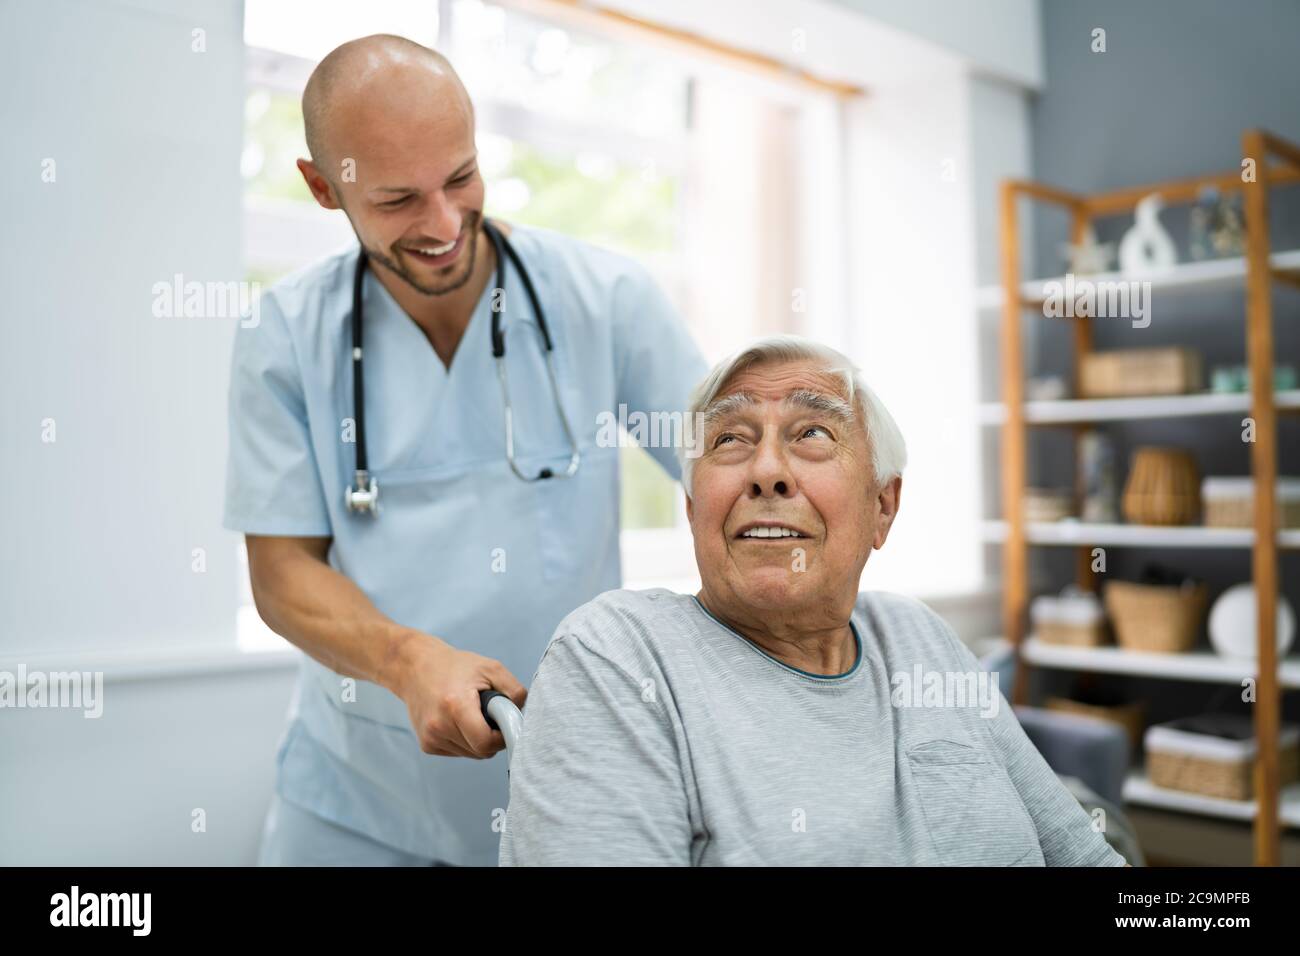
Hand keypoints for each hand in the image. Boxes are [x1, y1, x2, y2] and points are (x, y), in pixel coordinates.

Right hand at [390, 632, 527, 757]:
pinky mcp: (426, 745)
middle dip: (491, 737)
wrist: (415, 668)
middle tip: (488, 714)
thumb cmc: (455, 666)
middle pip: (480, 751)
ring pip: (470, 754)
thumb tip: (520, 715)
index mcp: (456, 706)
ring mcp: (431, 737)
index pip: (485, 743)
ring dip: (477, 740)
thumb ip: (514, 690)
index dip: (501, 738)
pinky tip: (458, 721)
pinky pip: (457, 752)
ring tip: (471, 714)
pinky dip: (464, 741)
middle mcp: (439, 726)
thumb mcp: (490, 668)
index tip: (504, 724)